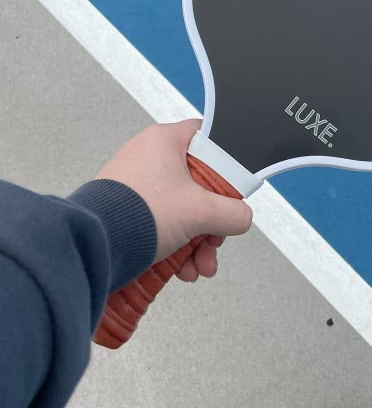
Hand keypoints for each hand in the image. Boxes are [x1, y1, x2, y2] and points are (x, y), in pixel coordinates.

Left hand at [97, 119, 252, 280]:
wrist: (94, 245)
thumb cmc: (136, 214)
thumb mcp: (201, 212)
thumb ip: (233, 213)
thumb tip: (242, 219)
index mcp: (165, 141)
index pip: (208, 139)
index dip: (227, 163)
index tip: (234, 188)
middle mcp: (148, 157)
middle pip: (199, 185)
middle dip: (212, 223)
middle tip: (215, 241)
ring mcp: (136, 184)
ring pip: (182, 210)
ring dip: (196, 242)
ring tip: (198, 266)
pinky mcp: (126, 210)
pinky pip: (162, 224)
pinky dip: (175, 246)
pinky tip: (181, 268)